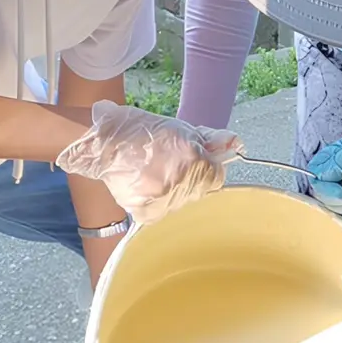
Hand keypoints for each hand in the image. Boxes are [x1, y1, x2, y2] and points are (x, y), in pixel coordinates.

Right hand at [57, 100, 238, 223]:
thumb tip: (237, 144)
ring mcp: (163, 200)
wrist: (104, 142)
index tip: (193, 164)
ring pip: (181, 204)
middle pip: (199, 192)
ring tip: (153, 175)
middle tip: (167, 166)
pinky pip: (161, 213)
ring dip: (173, 193)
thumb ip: (211, 138)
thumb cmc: (143, 131)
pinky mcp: (146, 212)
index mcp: (193, 159)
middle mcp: (181, 182)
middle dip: (190, 180)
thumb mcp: (181, 129)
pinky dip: (156, 204)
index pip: (216, 178)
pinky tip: (145, 187)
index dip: (205, 170)